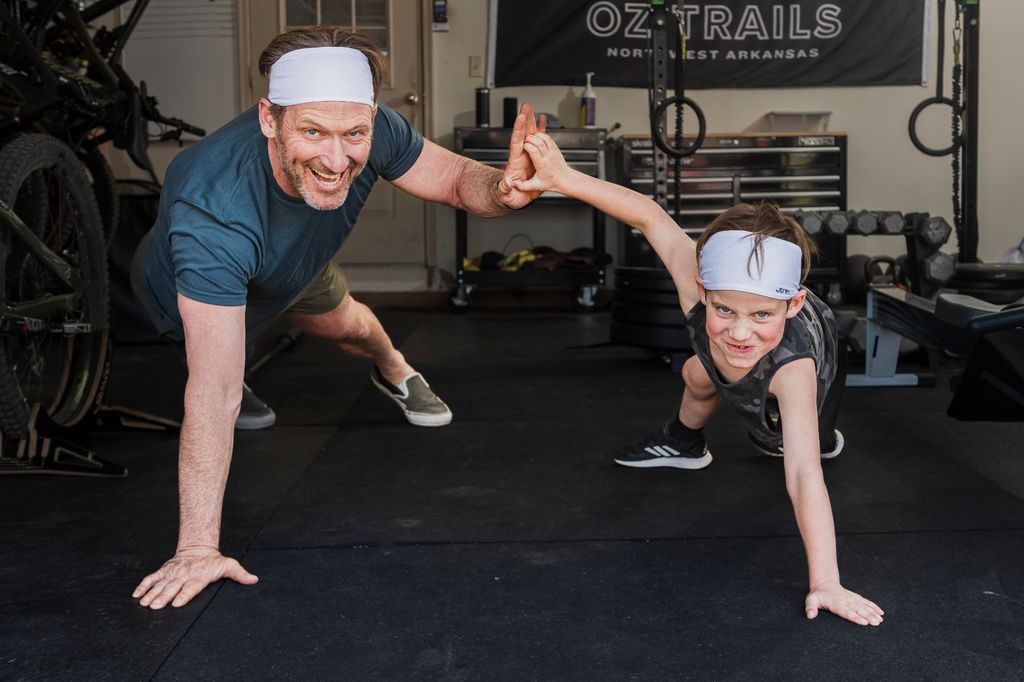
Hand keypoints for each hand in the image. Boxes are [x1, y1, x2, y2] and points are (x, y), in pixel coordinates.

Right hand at [133, 547, 257, 608]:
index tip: (177, 603)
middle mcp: (184, 575)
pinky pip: (151, 578)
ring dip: (151, 593)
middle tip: (155, 606)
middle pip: (173, 588)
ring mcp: (172, 572)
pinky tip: (136, 594)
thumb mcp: (229, 565)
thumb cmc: (213, 561)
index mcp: (199, 576)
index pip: (191, 587)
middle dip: (163, 597)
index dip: (184, 595)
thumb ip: (240, 574)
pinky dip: (142, 585)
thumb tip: (254, 580)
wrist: (198, 547)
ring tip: (144, 603)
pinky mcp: (163, 570)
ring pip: (160, 584)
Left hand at [497, 103, 546, 208]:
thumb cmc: (509, 198)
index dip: (518, 130)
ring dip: (530, 121)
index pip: (516, 143)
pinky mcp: (533, 156)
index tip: (520, 117)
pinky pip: (537, 140)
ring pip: (529, 134)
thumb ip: (505, 189)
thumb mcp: (506, 196)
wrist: (516, 199)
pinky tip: (542, 119)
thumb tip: (507, 182)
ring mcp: (527, 155)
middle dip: (524, 120)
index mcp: (514, 163)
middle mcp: (520, 156)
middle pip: (522, 134)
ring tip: (530, 107)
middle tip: (525, 106)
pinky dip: (540, 129)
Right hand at [513, 132, 570, 195]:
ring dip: (536, 135)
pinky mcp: (556, 148)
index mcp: (542, 165)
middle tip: (525, 140)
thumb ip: (523, 186)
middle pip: (539, 142)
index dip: (526, 146)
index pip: (534, 151)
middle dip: (530, 138)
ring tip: (531, 138)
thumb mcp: (536, 186)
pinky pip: (549, 138)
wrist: (565, 180)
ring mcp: (553, 152)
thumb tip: (513, 184)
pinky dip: (542, 136)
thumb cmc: (551, 183)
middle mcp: (548, 157)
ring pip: (545, 138)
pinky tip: (537, 139)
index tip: (523, 147)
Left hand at [806, 580, 883, 625]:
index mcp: (836, 603)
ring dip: (873, 612)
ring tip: (881, 620)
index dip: (856, 617)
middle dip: (868, 616)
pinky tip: (881, 612)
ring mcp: (851, 598)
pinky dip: (873, 606)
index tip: (864, 622)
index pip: (847, 612)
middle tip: (877, 623)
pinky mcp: (855, 597)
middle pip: (858, 610)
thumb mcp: (811, 600)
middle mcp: (846, 600)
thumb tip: (810, 616)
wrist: (824, 582)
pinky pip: (866, 602)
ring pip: (864, 606)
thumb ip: (810, 608)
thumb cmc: (818, 594)